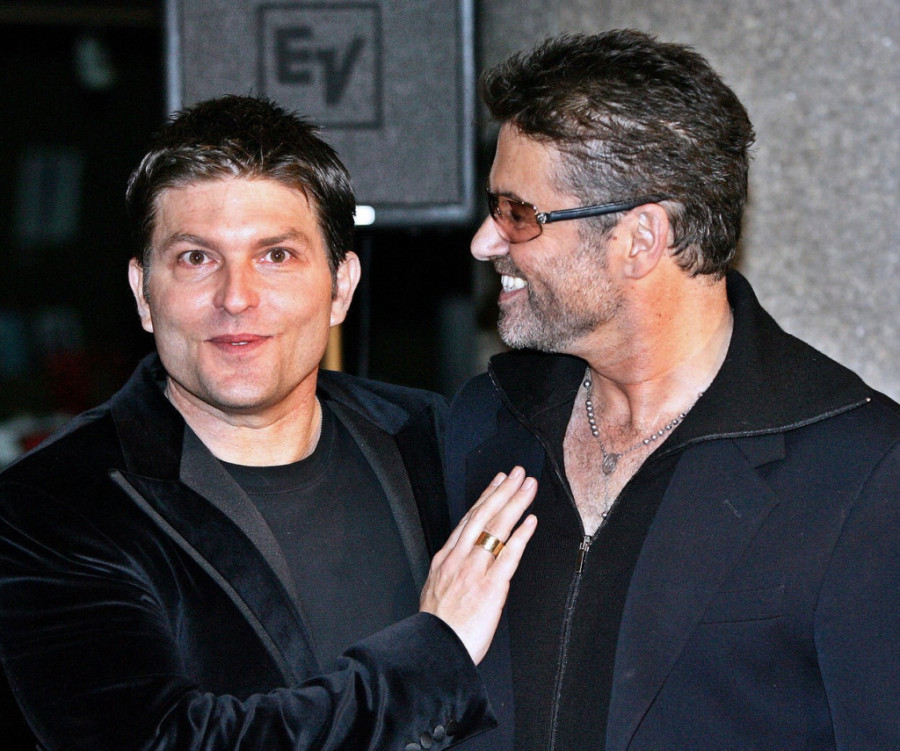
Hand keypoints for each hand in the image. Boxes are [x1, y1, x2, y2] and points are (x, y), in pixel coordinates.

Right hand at [419, 467, 536, 663]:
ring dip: (515, 504)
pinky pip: (509, 556)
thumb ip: (452, 575)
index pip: (468, 520)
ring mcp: (474, 571)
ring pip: (496, 529)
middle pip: (483, 516)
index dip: (485, 498)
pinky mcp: (490, 587)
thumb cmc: (437, 630)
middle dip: (502, 491)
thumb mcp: (435, 594)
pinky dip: (521, 536)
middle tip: (518, 473)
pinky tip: (531, 521)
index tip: (497, 482)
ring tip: (528, 487)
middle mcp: (459, 559)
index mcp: (445, 560)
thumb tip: (465, 568)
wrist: (433, 653)